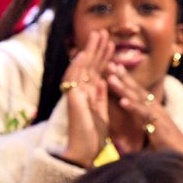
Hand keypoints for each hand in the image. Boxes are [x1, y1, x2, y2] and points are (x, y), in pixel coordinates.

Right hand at [54, 32, 112, 165]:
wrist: (84, 151)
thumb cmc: (92, 136)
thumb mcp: (102, 112)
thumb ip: (101, 96)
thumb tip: (103, 80)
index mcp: (88, 94)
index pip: (96, 70)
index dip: (103, 57)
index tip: (110, 44)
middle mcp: (80, 91)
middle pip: (88, 65)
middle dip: (96, 48)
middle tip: (103, 32)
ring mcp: (74, 94)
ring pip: (81, 67)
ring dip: (89, 51)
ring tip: (98, 35)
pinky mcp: (72, 99)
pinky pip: (74, 79)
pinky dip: (78, 65)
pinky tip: (84, 53)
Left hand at [105, 73, 182, 165]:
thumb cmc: (172, 152)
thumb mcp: (156, 137)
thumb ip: (146, 129)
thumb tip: (135, 129)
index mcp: (155, 112)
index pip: (139, 93)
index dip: (127, 81)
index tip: (115, 70)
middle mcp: (157, 111)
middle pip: (138, 90)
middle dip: (123, 77)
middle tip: (110, 64)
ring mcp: (159, 117)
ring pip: (139, 99)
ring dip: (124, 87)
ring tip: (110, 77)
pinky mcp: (159, 127)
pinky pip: (144, 115)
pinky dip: (133, 107)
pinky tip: (122, 101)